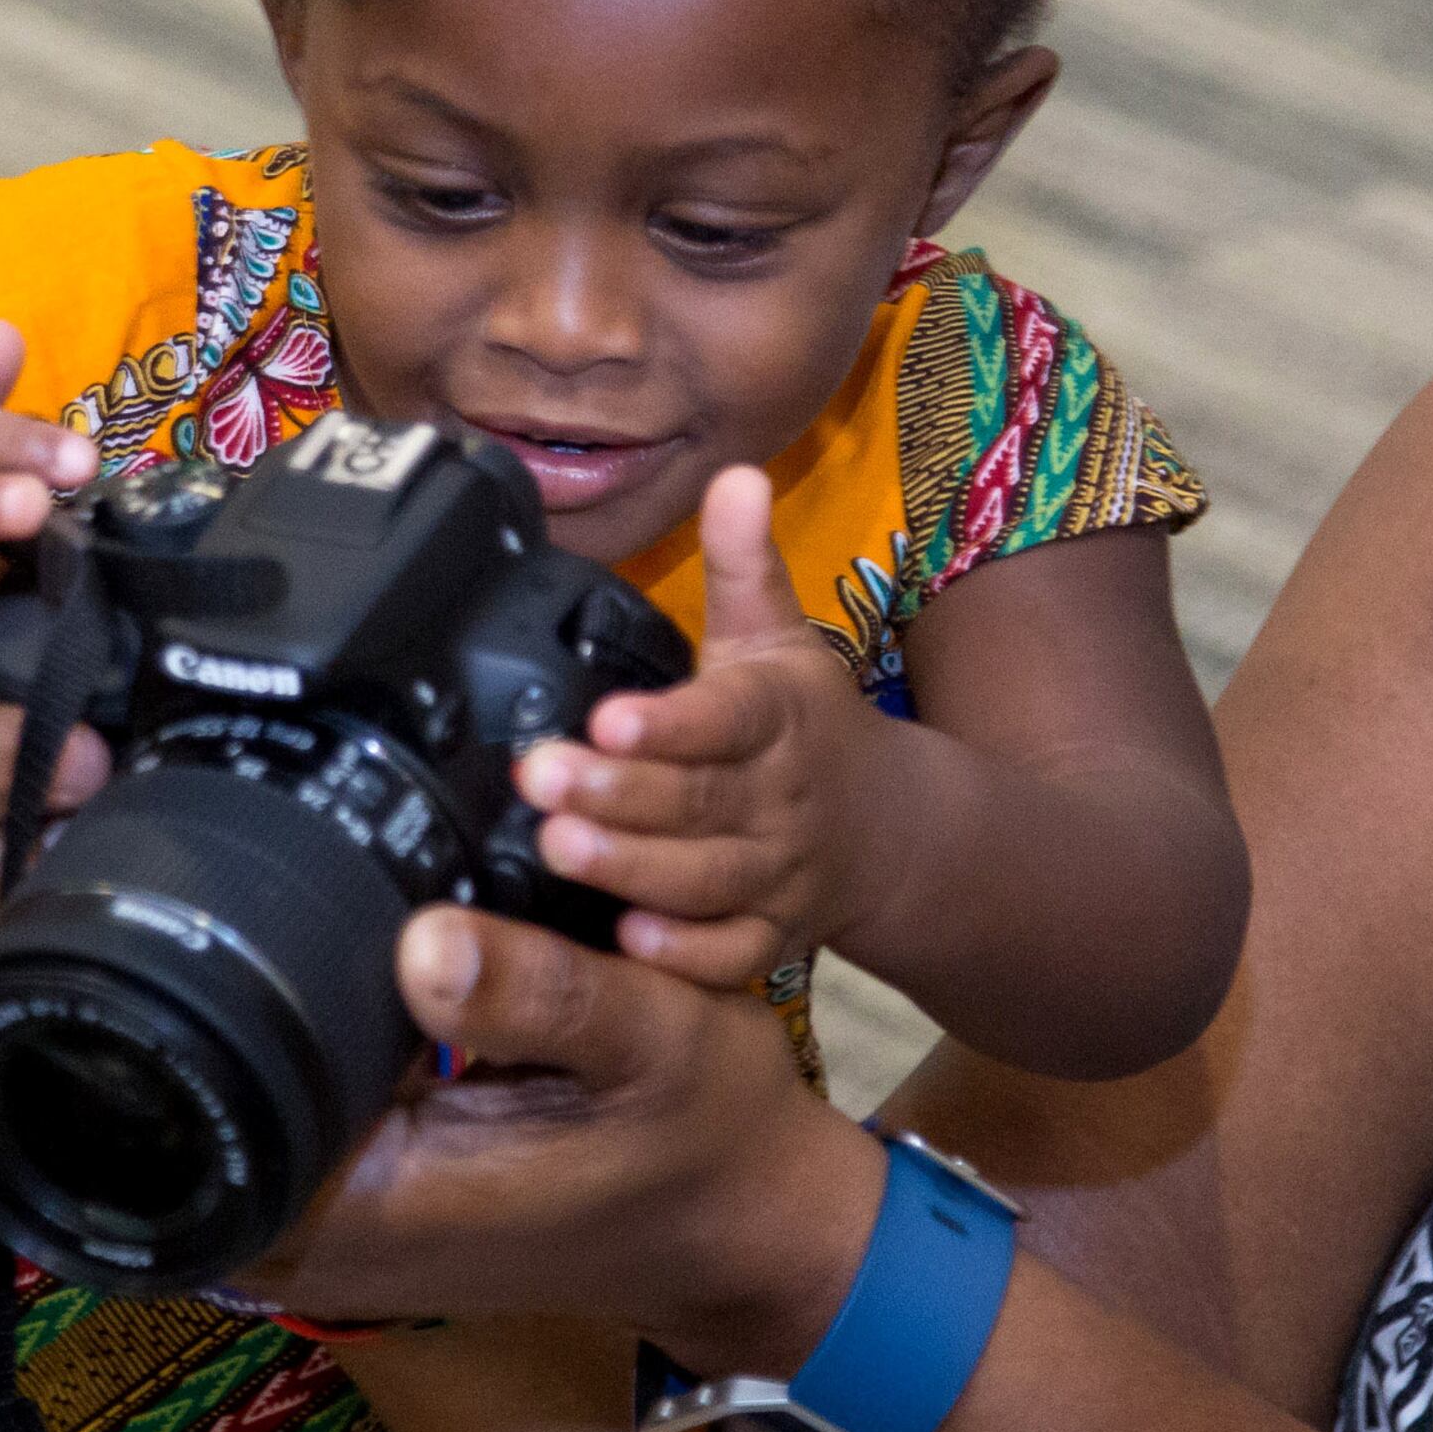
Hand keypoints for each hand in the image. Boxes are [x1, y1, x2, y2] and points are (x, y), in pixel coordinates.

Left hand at [240, 907, 885, 1364]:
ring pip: (211, 1115)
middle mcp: (326, 1238)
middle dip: (181, 996)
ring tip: (249, 889)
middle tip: (203, 862)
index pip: (193, 1113)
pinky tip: (310, 958)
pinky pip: (264, 1120)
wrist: (745, 1226)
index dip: (178, 1000)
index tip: (182, 892)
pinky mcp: (354, 1205)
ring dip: (223, 1020)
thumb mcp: (659, 1038)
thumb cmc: (710, 1137)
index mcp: (376, 1204)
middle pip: (172, 1116)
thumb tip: (420, 940)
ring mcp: (333, 1232)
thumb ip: (541, 991)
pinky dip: (274, 1044)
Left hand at [511, 465, 894, 991]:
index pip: (730, 716)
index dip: (672, 722)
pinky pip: (733, 956)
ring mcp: (778, 873)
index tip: (609, 716)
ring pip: (708, 879)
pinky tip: (626, 939)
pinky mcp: (771, 939)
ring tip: (557, 847)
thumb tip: (735, 475)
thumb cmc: (807, 728)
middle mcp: (780, 797)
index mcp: (779, 716)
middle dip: (621, 793)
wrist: (891, 833)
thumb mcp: (779, 641)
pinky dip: (688, 954)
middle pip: (704, 800)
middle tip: (541, 780)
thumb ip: (744, 566)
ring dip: (634, 867)